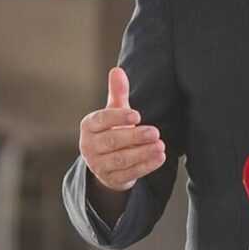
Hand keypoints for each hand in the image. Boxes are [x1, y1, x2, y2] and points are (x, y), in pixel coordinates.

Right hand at [79, 67, 166, 191]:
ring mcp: (99, 165)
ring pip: (121, 159)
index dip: (118, 118)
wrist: (107, 162)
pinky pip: (129, 173)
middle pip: (112, 142)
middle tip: (155, 131)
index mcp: (88, 126)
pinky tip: (160, 157)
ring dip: (142, 153)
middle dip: (134, 137)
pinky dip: (146, 166)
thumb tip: (117, 70)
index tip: (137, 115)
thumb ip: (117, 92)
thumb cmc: (112, 129)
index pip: (100, 120)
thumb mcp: (114, 110)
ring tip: (160, 145)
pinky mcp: (112, 179)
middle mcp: (89, 146)